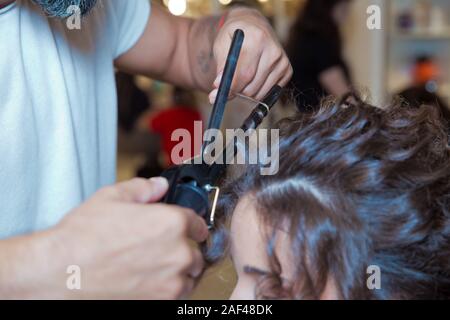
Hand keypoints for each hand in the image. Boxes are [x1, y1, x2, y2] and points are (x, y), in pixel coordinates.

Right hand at [39, 178, 207, 298]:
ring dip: (181, 271)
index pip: (198, 223)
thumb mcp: (112, 197)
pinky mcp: (160, 302)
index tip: (190, 229)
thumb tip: (158, 186)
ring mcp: (171, 281)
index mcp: (172, 223)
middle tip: (167, 249)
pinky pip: (178, 296)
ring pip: (190, 276)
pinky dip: (170, 289)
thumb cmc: (83, 237)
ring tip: (161, 267)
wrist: (62, 271)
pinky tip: (153, 282)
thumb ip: (143, 189)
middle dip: (186, 249)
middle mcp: (178, 253)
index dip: (193, 224)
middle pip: (197, 252)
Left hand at [210, 7, 292, 102]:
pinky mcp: (287, 70)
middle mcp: (273, 50)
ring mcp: (282, 61)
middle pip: (251, 87)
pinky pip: (268, 93)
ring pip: (259, 94)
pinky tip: (255, 75)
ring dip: (246, 91)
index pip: (244, 73)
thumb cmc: (234, 36)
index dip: (230, 88)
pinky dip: (258, 90)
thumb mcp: (221, 44)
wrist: (254, 26)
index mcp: (257, 39)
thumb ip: (221, 66)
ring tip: (243, 75)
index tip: (219, 94)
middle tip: (230, 82)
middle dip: (237, 90)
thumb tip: (219, 87)